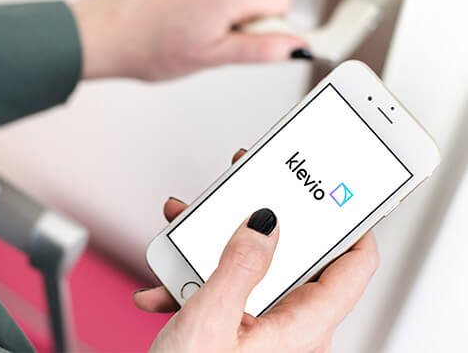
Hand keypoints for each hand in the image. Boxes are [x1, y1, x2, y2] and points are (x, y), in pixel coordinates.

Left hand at [72, 0, 308, 80]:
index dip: (265, 24)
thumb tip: (295, 45)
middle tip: (206, 31)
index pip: (281, 1)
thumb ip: (260, 49)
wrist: (101, 32)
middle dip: (239, 9)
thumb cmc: (148, 49)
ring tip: (185, 16)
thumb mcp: (211, 58)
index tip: (241, 36)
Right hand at [135, 149, 379, 352]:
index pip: (354, 266)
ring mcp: (263, 328)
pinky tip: (167, 283)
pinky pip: (227, 290)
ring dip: (215, 249)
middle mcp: (290, 326)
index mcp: (303, 326)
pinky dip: (198, 279)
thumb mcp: (211, 320)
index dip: (351, 224)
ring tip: (185, 235)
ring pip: (253, 269)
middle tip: (243, 193)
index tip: (334, 191)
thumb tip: (266, 223)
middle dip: (260, 223)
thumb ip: (240, 266)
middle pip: (294, 257)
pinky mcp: (238, 329)